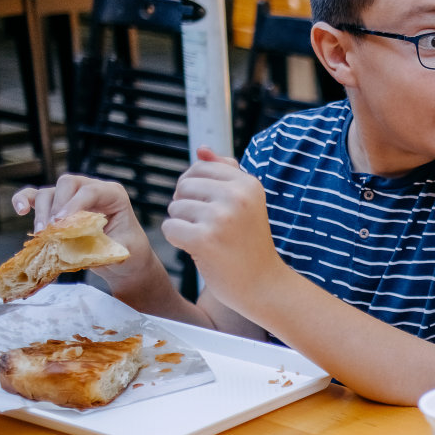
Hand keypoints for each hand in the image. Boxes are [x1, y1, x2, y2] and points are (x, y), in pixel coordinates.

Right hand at [11, 174, 159, 291]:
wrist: (125, 262)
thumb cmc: (130, 252)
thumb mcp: (125, 251)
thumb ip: (105, 246)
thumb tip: (80, 247)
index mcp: (113, 194)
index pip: (91, 190)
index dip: (75, 204)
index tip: (63, 222)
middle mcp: (90, 189)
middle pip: (67, 184)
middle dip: (57, 205)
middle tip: (53, 230)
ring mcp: (71, 198)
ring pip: (49, 193)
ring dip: (41, 211)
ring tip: (42, 233)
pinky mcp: (56, 208)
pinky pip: (34, 197)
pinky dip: (23, 200)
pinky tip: (19, 210)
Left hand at [163, 148, 286, 309]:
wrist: (264, 286)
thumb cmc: (251, 245)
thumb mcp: (246, 203)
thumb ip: (225, 173)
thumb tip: (201, 149)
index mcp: (248, 183)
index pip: (199, 168)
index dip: (196, 189)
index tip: (213, 209)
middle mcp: (237, 196)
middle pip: (184, 185)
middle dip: (187, 206)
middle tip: (209, 227)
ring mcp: (221, 217)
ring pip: (175, 207)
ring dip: (183, 224)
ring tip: (207, 240)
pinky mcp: (205, 239)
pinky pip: (170, 228)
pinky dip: (178, 241)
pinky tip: (199, 250)